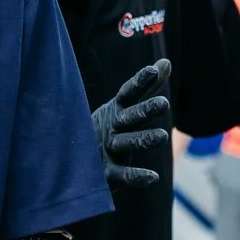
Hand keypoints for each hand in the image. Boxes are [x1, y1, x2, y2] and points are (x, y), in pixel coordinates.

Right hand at [93, 59, 170, 190]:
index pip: (129, 93)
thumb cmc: (107, 129)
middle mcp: (111, 128)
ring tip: (163, 136)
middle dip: (145, 110)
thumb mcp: (126, 107)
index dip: (140, 82)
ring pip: (125, 143)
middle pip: (129, 117)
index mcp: (116, 111)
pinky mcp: (105, 173)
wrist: (72, 161)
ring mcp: (106, 149)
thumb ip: (148, 88)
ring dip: (143, 139)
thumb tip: (166, 62)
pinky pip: (121, 175)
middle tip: (165, 103)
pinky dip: (135, 176)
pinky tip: (153, 178)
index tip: (153, 70)